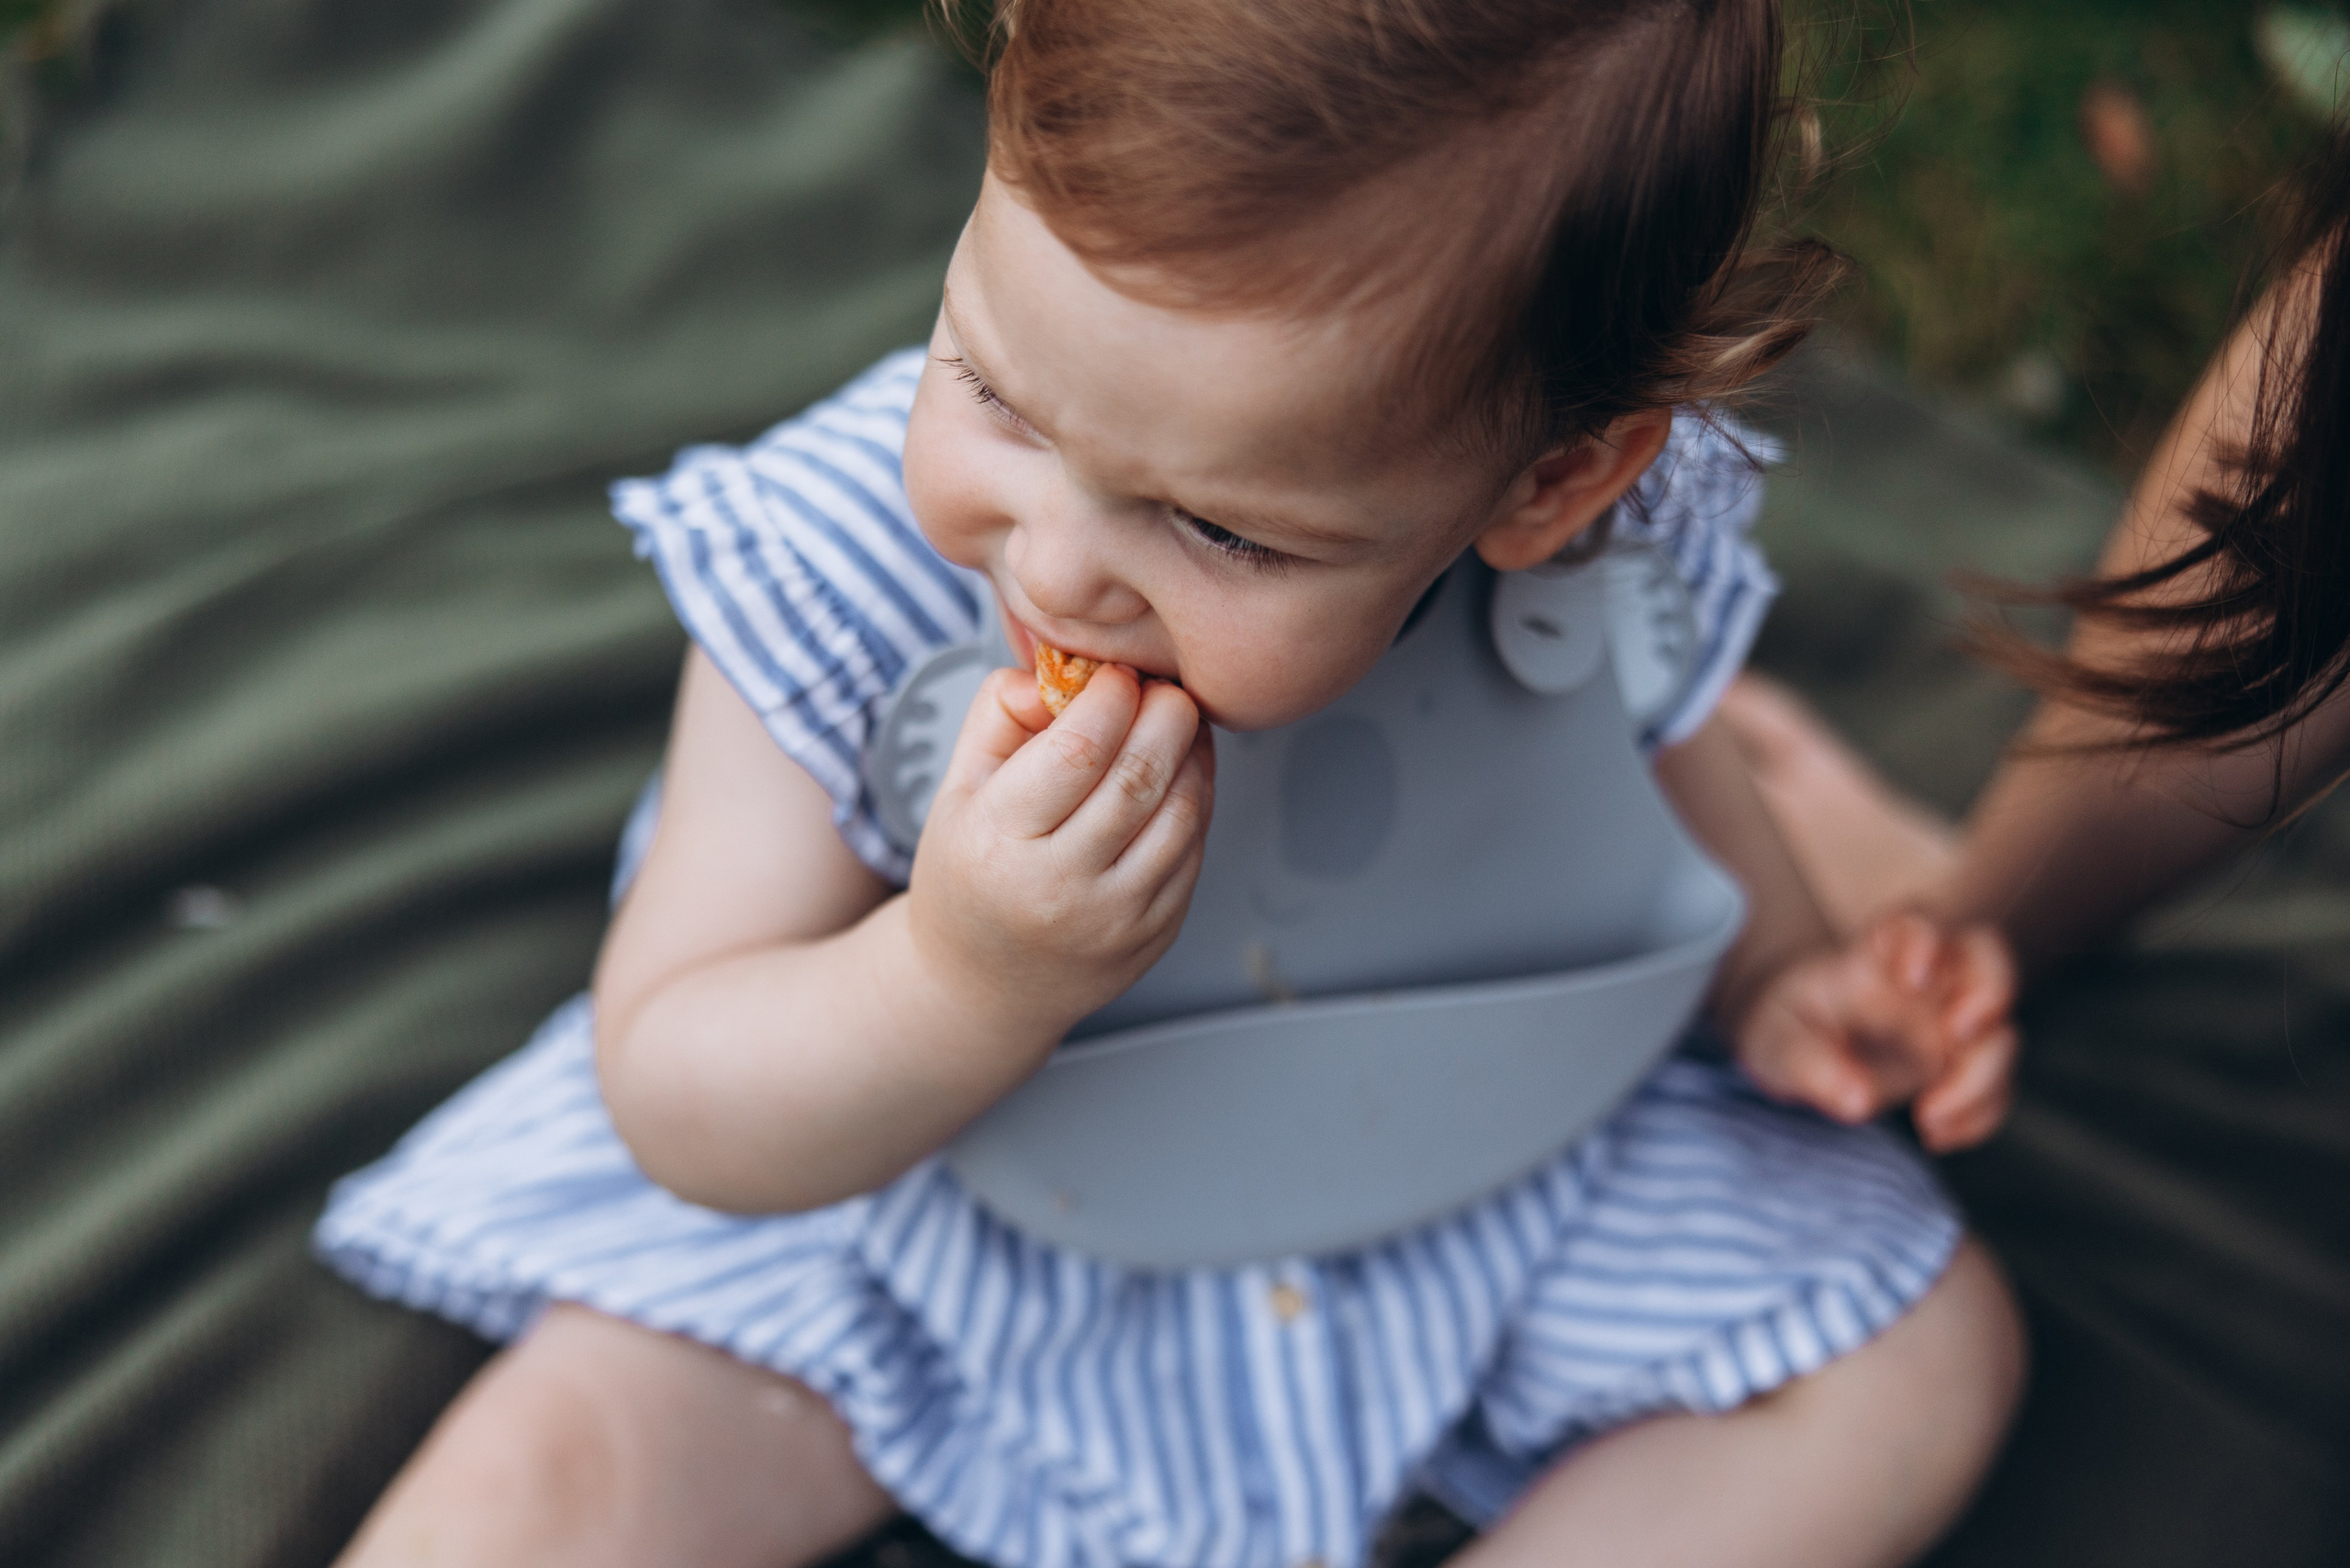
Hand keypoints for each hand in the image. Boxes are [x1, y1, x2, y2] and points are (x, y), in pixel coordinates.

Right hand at [906, 662, 1214, 1041]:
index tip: (1117, 673)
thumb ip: (1001, 712)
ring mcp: (1115, 918)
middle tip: (1164, 688)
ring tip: (1177, 724)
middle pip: (1139, 777)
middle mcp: (1058, 887)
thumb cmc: (969, 871)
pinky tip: (1183, 773)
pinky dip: (1199, 798)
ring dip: (1193, 754)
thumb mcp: (957, 787)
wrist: (982, 985)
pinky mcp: (1155, 933)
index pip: (1077, 750)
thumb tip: (1071, 669)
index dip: (1112, 696)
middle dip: (1166, 714)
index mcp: (997, 841)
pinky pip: (1195, 850)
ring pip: (1182, 813)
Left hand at [1736, 911, 2018, 1151]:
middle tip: (1958, 1034)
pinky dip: (1981, 1114)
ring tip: (1929, 1117)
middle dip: (1990, 990)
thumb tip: (1856, 1100)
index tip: (1912, 977)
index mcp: (1874, 955)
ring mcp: (1953, 1021)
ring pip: (2001, 1032)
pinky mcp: (1964, 1065)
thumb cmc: (1788, 1028)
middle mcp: (1927, 980)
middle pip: (1988, 957)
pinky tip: (1937, 1137)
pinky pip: (1997, 1085)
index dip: (1923, 941)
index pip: (1912, 924)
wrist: (1801, 1051)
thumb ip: (1807, 1062)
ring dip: (1981, 1077)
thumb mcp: (1774, 1042)